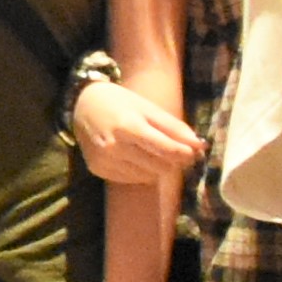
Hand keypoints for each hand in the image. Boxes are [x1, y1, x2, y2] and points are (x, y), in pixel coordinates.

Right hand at [67, 73, 206, 186]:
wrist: (81, 105)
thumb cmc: (120, 102)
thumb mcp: (148, 108)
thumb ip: (174, 127)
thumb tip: (200, 145)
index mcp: (129, 126)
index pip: (166, 149)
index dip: (185, 153)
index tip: (194, 152)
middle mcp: (114, 147)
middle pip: (160, 167)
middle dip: (172, 161)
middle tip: (175, 151)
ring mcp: (105, 160)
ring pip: (147, 176)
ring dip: (156, 167)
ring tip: (151, 151)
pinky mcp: (98, 169)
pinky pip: (132, 179)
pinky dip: (140, 171)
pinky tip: (135, 156)